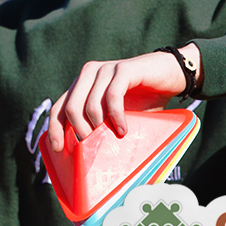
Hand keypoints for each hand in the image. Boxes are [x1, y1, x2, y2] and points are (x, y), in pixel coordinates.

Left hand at [46, 44, 201, 150]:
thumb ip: (102, 125)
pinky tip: (123, 129)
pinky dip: (117, 116)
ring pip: (90, 104)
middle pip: (70, 108)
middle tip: (93, 145)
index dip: (55, 129)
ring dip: (100, 126)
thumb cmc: (144, 99)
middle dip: (79, 131)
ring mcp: (105, 70)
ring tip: (114, 138)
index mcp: (82, 85)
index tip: (59, 149)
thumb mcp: (117, 115)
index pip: (59, 107)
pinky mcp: (123, 69)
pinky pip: (113, 96)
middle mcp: (89, 74)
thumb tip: (88, 156)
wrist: (171, 75)